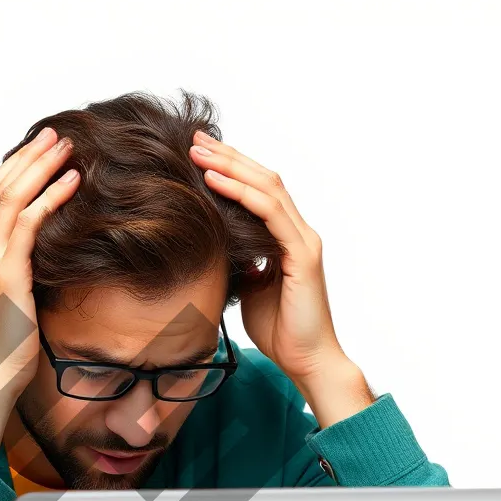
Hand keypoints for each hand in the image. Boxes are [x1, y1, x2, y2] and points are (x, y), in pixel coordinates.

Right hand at [0, 127, 79, 464]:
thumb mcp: (2, 304)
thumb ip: (12, 275)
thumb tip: (38, 260)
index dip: (13, 169)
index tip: (38, 151)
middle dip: (28, 157)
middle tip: (55, 135)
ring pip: (11, 197)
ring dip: (41, 167)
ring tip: (67, 147)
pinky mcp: (4, 273)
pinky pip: (28, 222)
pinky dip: (50, 197)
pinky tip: (72, 183)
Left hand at [189, 131, 372, 426]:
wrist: (306, 361)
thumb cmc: (280, 330)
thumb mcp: (248, 289)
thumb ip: (239, 263)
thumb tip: (214, 247)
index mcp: (287, 238)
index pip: (260, 190)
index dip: (231, 169)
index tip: (199, 154)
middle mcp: (299, 232)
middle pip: (263, 179)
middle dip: (228, 157)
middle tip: (194, 139)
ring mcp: (303, 241)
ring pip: (267, 188)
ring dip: (230, 167)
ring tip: (199, 153)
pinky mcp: (302, 256)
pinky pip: (270, 214)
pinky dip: (241, 194)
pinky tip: (215, 182)